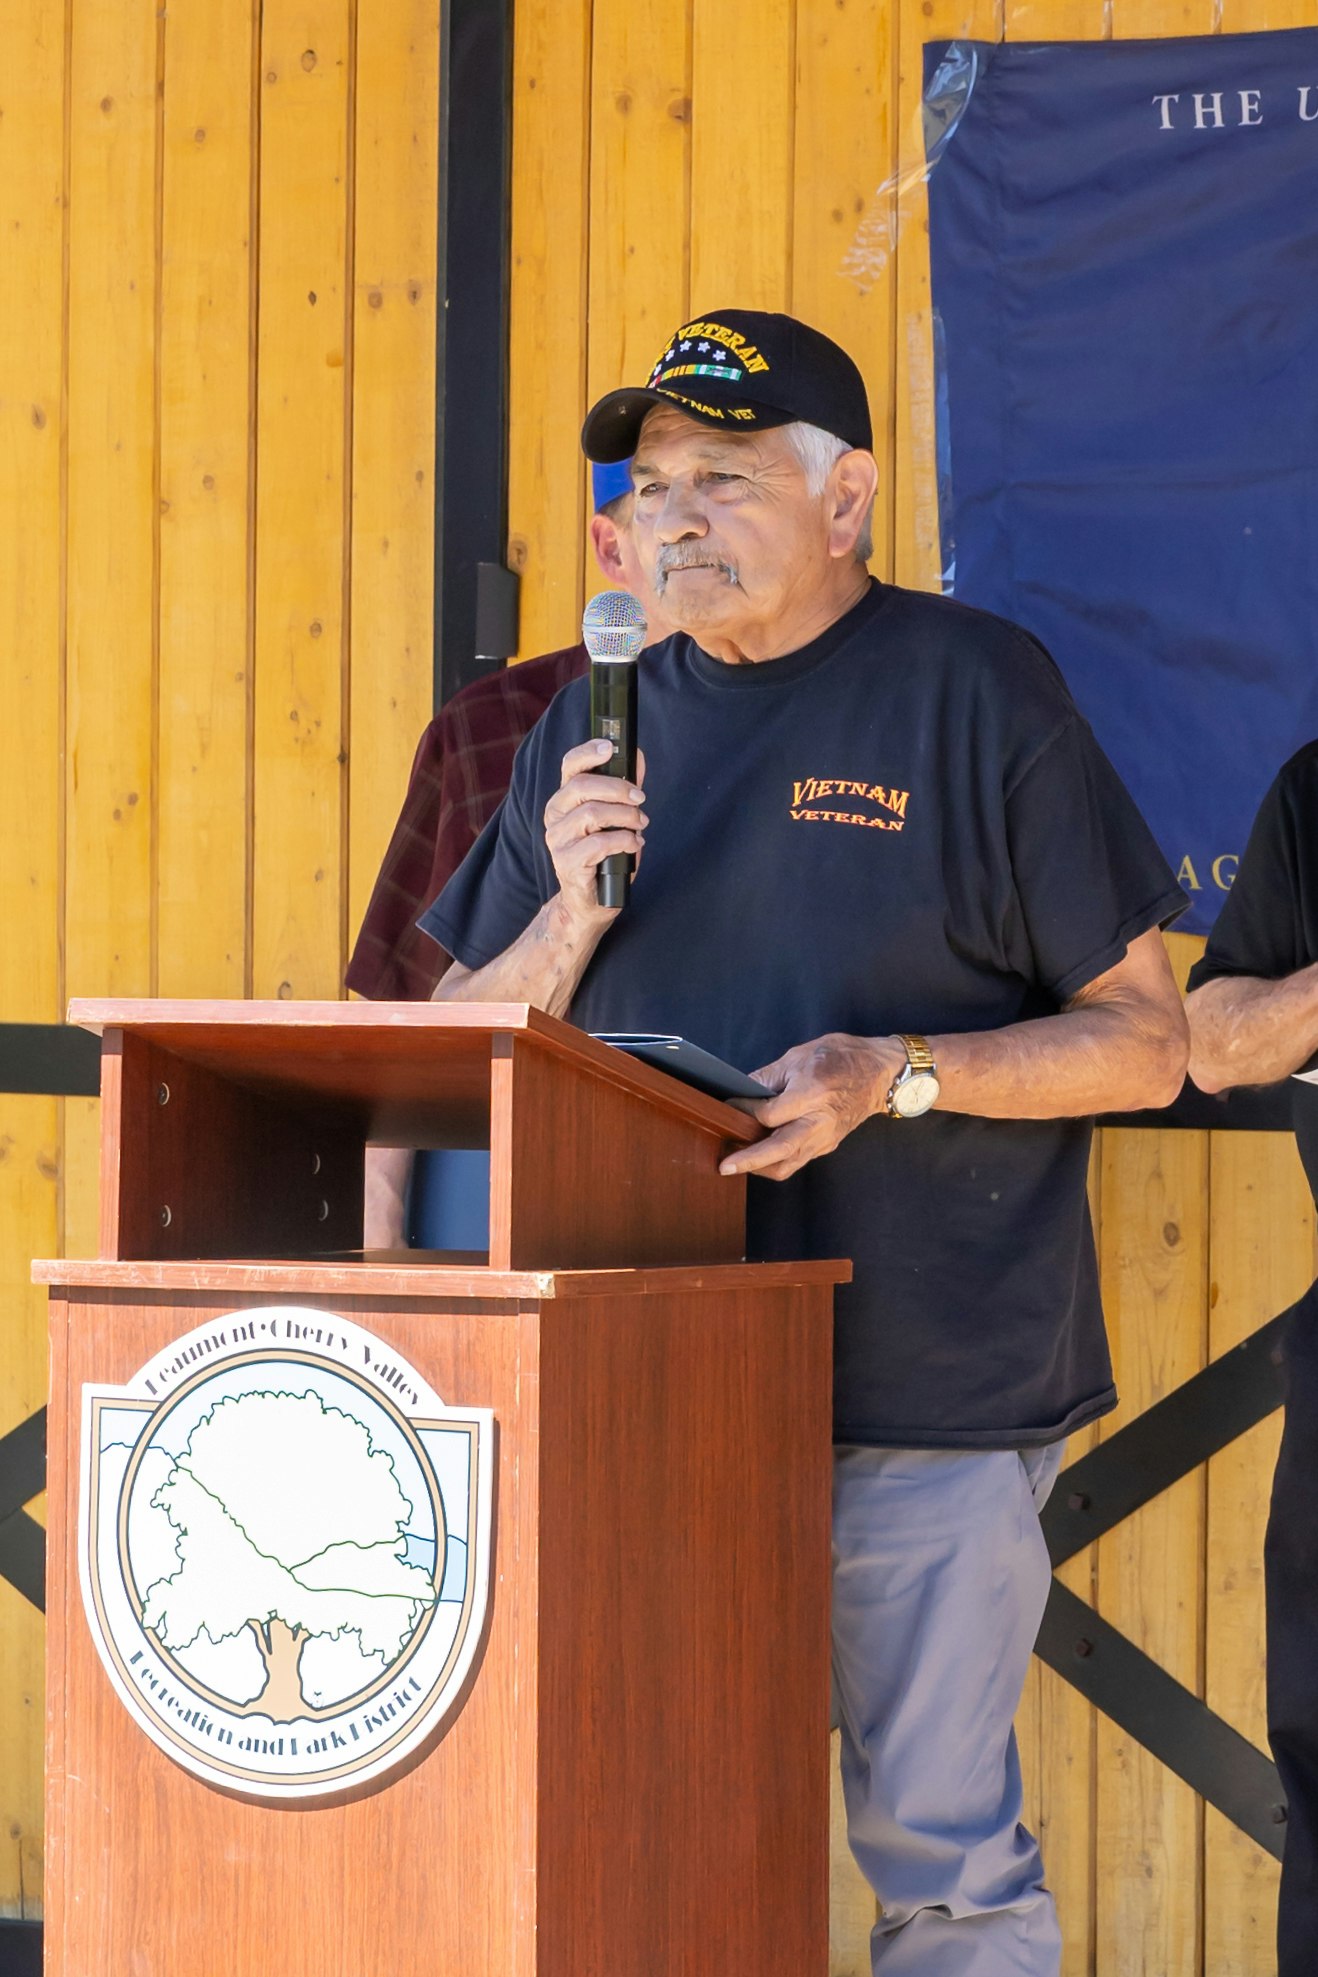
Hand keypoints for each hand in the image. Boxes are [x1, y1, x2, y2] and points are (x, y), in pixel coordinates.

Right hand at [543, 738, 648, 926]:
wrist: (591, 901)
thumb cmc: (605, 856)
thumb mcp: (617, 817)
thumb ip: (625, 789)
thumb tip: (637, 756)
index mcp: (565, 800)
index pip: (569, 766)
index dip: (588, 752)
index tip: (610, 747)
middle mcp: (555, 816)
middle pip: (581, 786)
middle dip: (618, 788)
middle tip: (641, 799)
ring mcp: (558, 840)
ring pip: (591, 813)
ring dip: (625, 816)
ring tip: (640, 826)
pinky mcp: (567, 863)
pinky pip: (598, 843)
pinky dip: (623, 841)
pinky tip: (634, 845)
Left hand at [719, 1033, 904, 1181]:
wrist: (878, 1072)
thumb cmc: (840, 1057)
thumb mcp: (798, 1056)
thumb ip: (767, 1078)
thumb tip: (739, 1092)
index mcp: (812, 1093)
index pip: (769, 1114)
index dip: (744, 1111)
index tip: (728, 1106)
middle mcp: (819, 1121)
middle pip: (778, 1151)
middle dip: (748, 1161)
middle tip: (724, 1165)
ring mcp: (824, 1137)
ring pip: (788, 1165)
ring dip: (760, 1167)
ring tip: (736, 1161)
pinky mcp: (826, 1145)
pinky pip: (797, 1160)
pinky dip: (776, 1162)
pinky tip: (759, 1153)